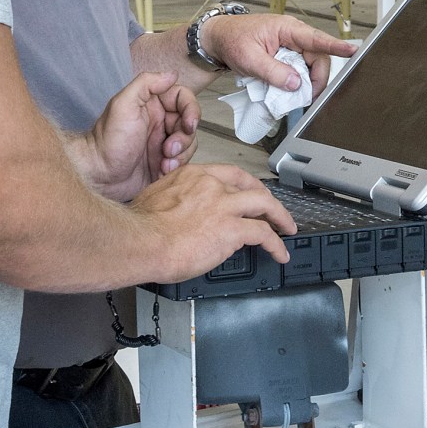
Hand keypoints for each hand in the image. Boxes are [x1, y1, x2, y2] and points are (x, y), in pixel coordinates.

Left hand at [75, 71, 200, 201]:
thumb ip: (146, 84)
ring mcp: (162, 143)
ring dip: (181, 154)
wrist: (99, 177)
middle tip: (168, 149)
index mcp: (152, 104)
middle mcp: (160, 122)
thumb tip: (172, 74)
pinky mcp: (164, 163)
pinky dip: (177, 167)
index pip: (183, 98)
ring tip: (164, 163)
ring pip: (189, 143)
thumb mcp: (123, 105)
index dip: (191, 110)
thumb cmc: (109, 141)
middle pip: (189, 123)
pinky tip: (162, 172)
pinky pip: (183, 161)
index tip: (189, 125)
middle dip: (184, 138)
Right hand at [130, 163, 297, 277]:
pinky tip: (279, 253)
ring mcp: (224, 206)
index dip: (246, 184)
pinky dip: (276, 244)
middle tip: (274, 212)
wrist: (141, 242)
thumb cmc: (140, 227)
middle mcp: (212, 185)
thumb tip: (182, 213)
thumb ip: (176, 200)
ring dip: (280, 218)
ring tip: (287, 229)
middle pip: (251, 187)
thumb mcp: (156, 198)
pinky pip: (263, 234)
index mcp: (193, 176)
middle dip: (267, 200)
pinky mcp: (232, 229)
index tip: (252, 193)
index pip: (229, 174)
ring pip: (264, 205)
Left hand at [201, 13, 354, 91]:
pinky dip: (297, 81)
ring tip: (294, 95)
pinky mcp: (287, 55)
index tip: (352, 51)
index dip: (336, 46)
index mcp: (287, 29)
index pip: (317, 39)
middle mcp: (293, 35)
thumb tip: (296, 83)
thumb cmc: (232, 39)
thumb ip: (273, 72)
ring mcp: (291, 45)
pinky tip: (289, 89)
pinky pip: (300, 69)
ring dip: (306, 81)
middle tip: (307, 98)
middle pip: (318, 58)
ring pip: (310, 66)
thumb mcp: (249, 59)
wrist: (218, 38)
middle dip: (316, 79)